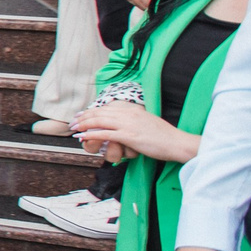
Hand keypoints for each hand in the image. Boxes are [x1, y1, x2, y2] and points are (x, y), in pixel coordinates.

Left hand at [69, 101, 196, 164]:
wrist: (177, 142)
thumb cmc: (164, 136)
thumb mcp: (147, 122)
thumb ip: (134, 120)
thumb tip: (123, 124)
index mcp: (132, 109)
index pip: (106, 107)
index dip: (91, 111)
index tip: (81, 115)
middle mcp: (128, 114)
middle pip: (99, 113)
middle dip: (83, 117)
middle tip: (72, 122)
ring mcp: (128, 124)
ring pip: (99, 121)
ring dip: (83, 125)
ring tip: (73, 128)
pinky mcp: (129, 136)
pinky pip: (105, 134)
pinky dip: (90, 135)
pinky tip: (82, 137)